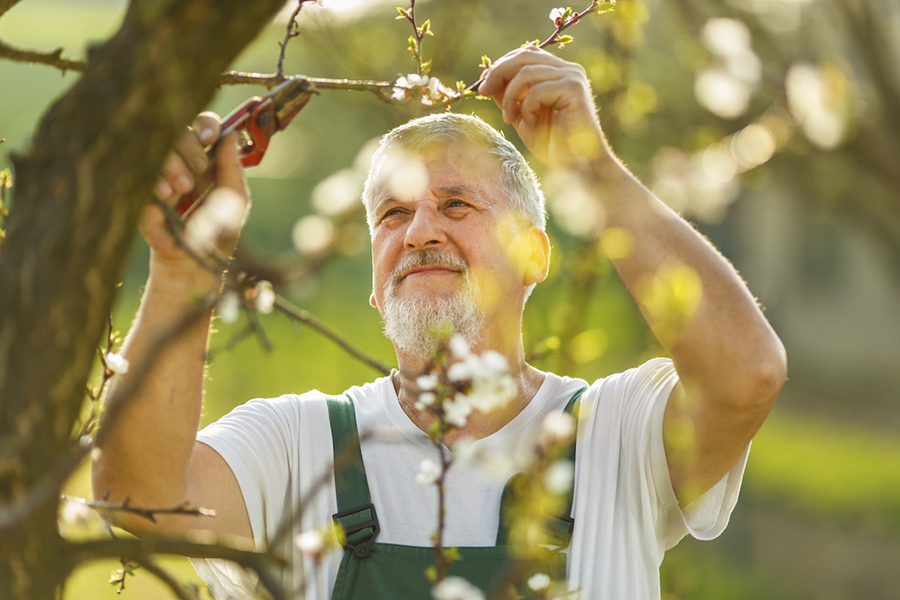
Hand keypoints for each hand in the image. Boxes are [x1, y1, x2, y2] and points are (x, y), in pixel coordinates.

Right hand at [140, 112, 248, 270]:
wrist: (197, 269)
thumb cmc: (218, 233)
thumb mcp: (235, 201)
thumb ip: (232, 168)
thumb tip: (229, 134)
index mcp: (203, 163)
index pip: (200, 128)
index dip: (203, 126)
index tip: (210, 137)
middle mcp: (178, 167)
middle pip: (174, 135)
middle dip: (187, 150)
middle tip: (197, 170)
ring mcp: (157, 183)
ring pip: (154, 154)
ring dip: (169, 167)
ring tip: (180, 190)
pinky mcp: (141, 205)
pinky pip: (141, 190)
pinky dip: (155, 199)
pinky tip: (166, 207)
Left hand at [478, 47, 606, 167]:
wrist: (579, 166)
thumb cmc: (555, 145)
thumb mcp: (523, 116)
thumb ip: (509, 96)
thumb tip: (487, 78)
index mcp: (559, 72)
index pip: (526, 54)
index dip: (501, 65)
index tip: (483, 86)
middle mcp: (569, 69)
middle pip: (524, 56)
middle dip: (498, 73)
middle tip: (482, 92)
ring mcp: (573, 77)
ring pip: (526, 72)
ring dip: (510, 97)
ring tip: (509, 119)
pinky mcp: (574, 89)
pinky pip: (537, 91)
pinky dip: (527, 108)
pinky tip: (531, 124)